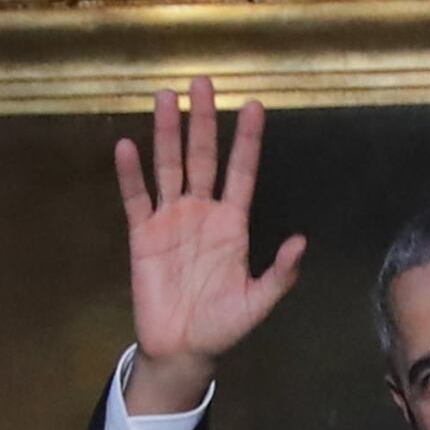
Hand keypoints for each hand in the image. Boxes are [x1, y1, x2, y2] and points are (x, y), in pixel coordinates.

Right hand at [114, 76, 306, 410]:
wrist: (183, 348)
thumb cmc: (224, 326)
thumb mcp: (258, 302)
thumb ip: (279, 273)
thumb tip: (301, 242)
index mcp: (233, 224)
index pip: (242, 172)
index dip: (247, 141)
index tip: (255, 106)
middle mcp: (202, 212)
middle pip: (203, 157)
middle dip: (204, 120)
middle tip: (203, 82)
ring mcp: (171, 220)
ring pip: (169, 166)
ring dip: (167, 132)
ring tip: (165, 96)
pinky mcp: (142, 234)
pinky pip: (135, 197)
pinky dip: (131, 173)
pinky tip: (127, 145)